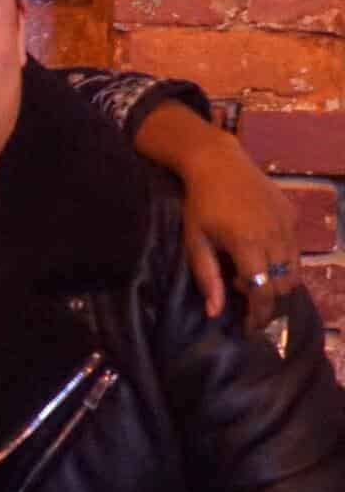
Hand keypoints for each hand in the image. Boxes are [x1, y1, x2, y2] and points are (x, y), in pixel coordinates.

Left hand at [176, 132, 296, 332]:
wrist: (218, 163)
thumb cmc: (200, 204)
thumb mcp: (195, 241)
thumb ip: (207, 278)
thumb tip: (215, 313)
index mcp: (247, 244)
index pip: (262, 292)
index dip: (258, 315)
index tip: (249, 329)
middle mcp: (274, 237)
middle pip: (282, 286)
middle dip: (266, 301)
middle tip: (244, 297)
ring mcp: (288, 226)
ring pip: (294, 272)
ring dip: (277, 284)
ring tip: (250, 276)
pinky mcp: (293, 216)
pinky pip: (296, 252)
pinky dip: (283, 264)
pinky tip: (261, 257)